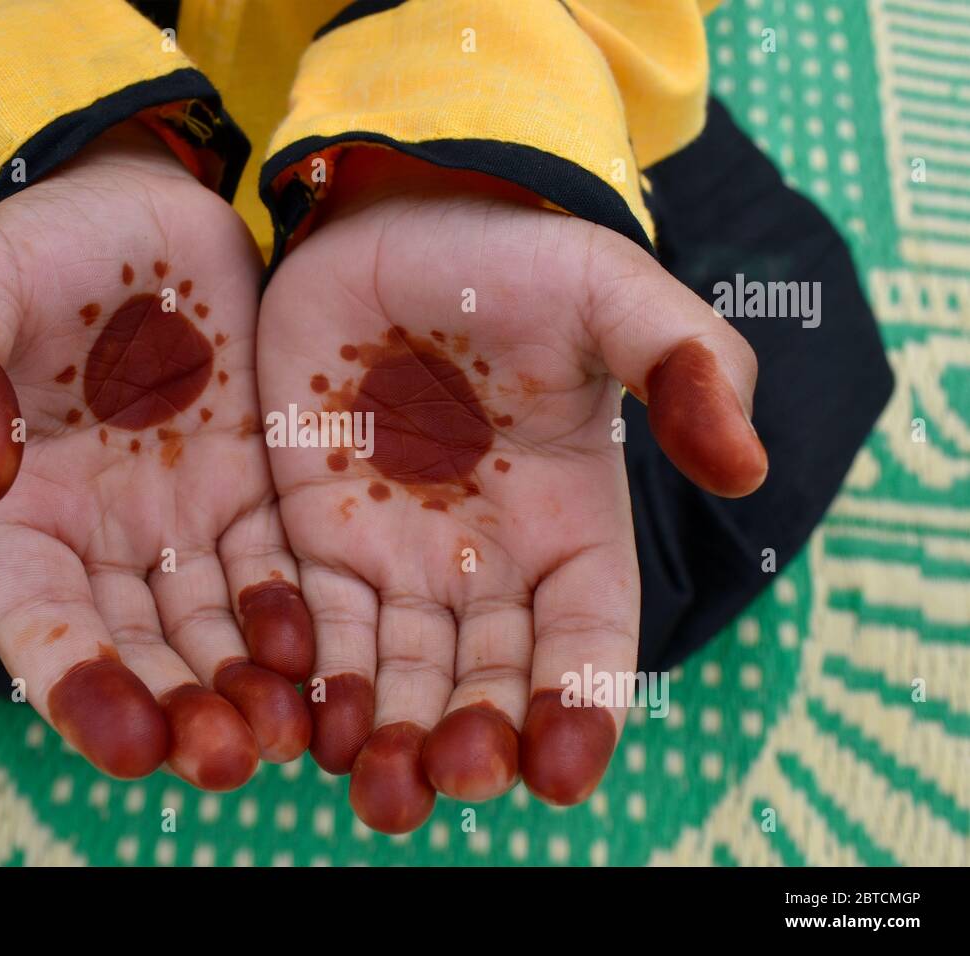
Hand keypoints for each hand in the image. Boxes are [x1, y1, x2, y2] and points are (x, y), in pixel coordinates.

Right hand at [0, 121, 313, 789]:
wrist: (139, 206)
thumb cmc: (38, 250)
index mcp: (21, 512)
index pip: (39, 621)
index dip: (75, 685)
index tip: (124, 742)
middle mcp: (104, 537)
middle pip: (139, 648)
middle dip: (178, 711)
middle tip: (226, 761)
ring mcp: (184, 518)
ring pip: (215, 628)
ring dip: (246, 687)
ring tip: (287, 734)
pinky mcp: (255, 489)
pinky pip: (278, 569)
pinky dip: (297, 617)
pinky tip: (326, 654)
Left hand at [257, 149, 765, 830]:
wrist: (393, 221)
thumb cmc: (513, 258)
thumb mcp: (612, 295)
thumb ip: (686, 366)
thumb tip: (745, 466)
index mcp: (571, 524)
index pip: (588, 638)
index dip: (582, 705)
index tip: (564, 772)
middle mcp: (488, 561)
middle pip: (489, 679)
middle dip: (475, 739)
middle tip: (453, 781)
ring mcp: (399, 554)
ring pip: (400, 672)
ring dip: (391, 734)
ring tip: (377, 785)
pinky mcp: (317, 535)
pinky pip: (314, 622)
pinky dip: (313, 677)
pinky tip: (306, 720)